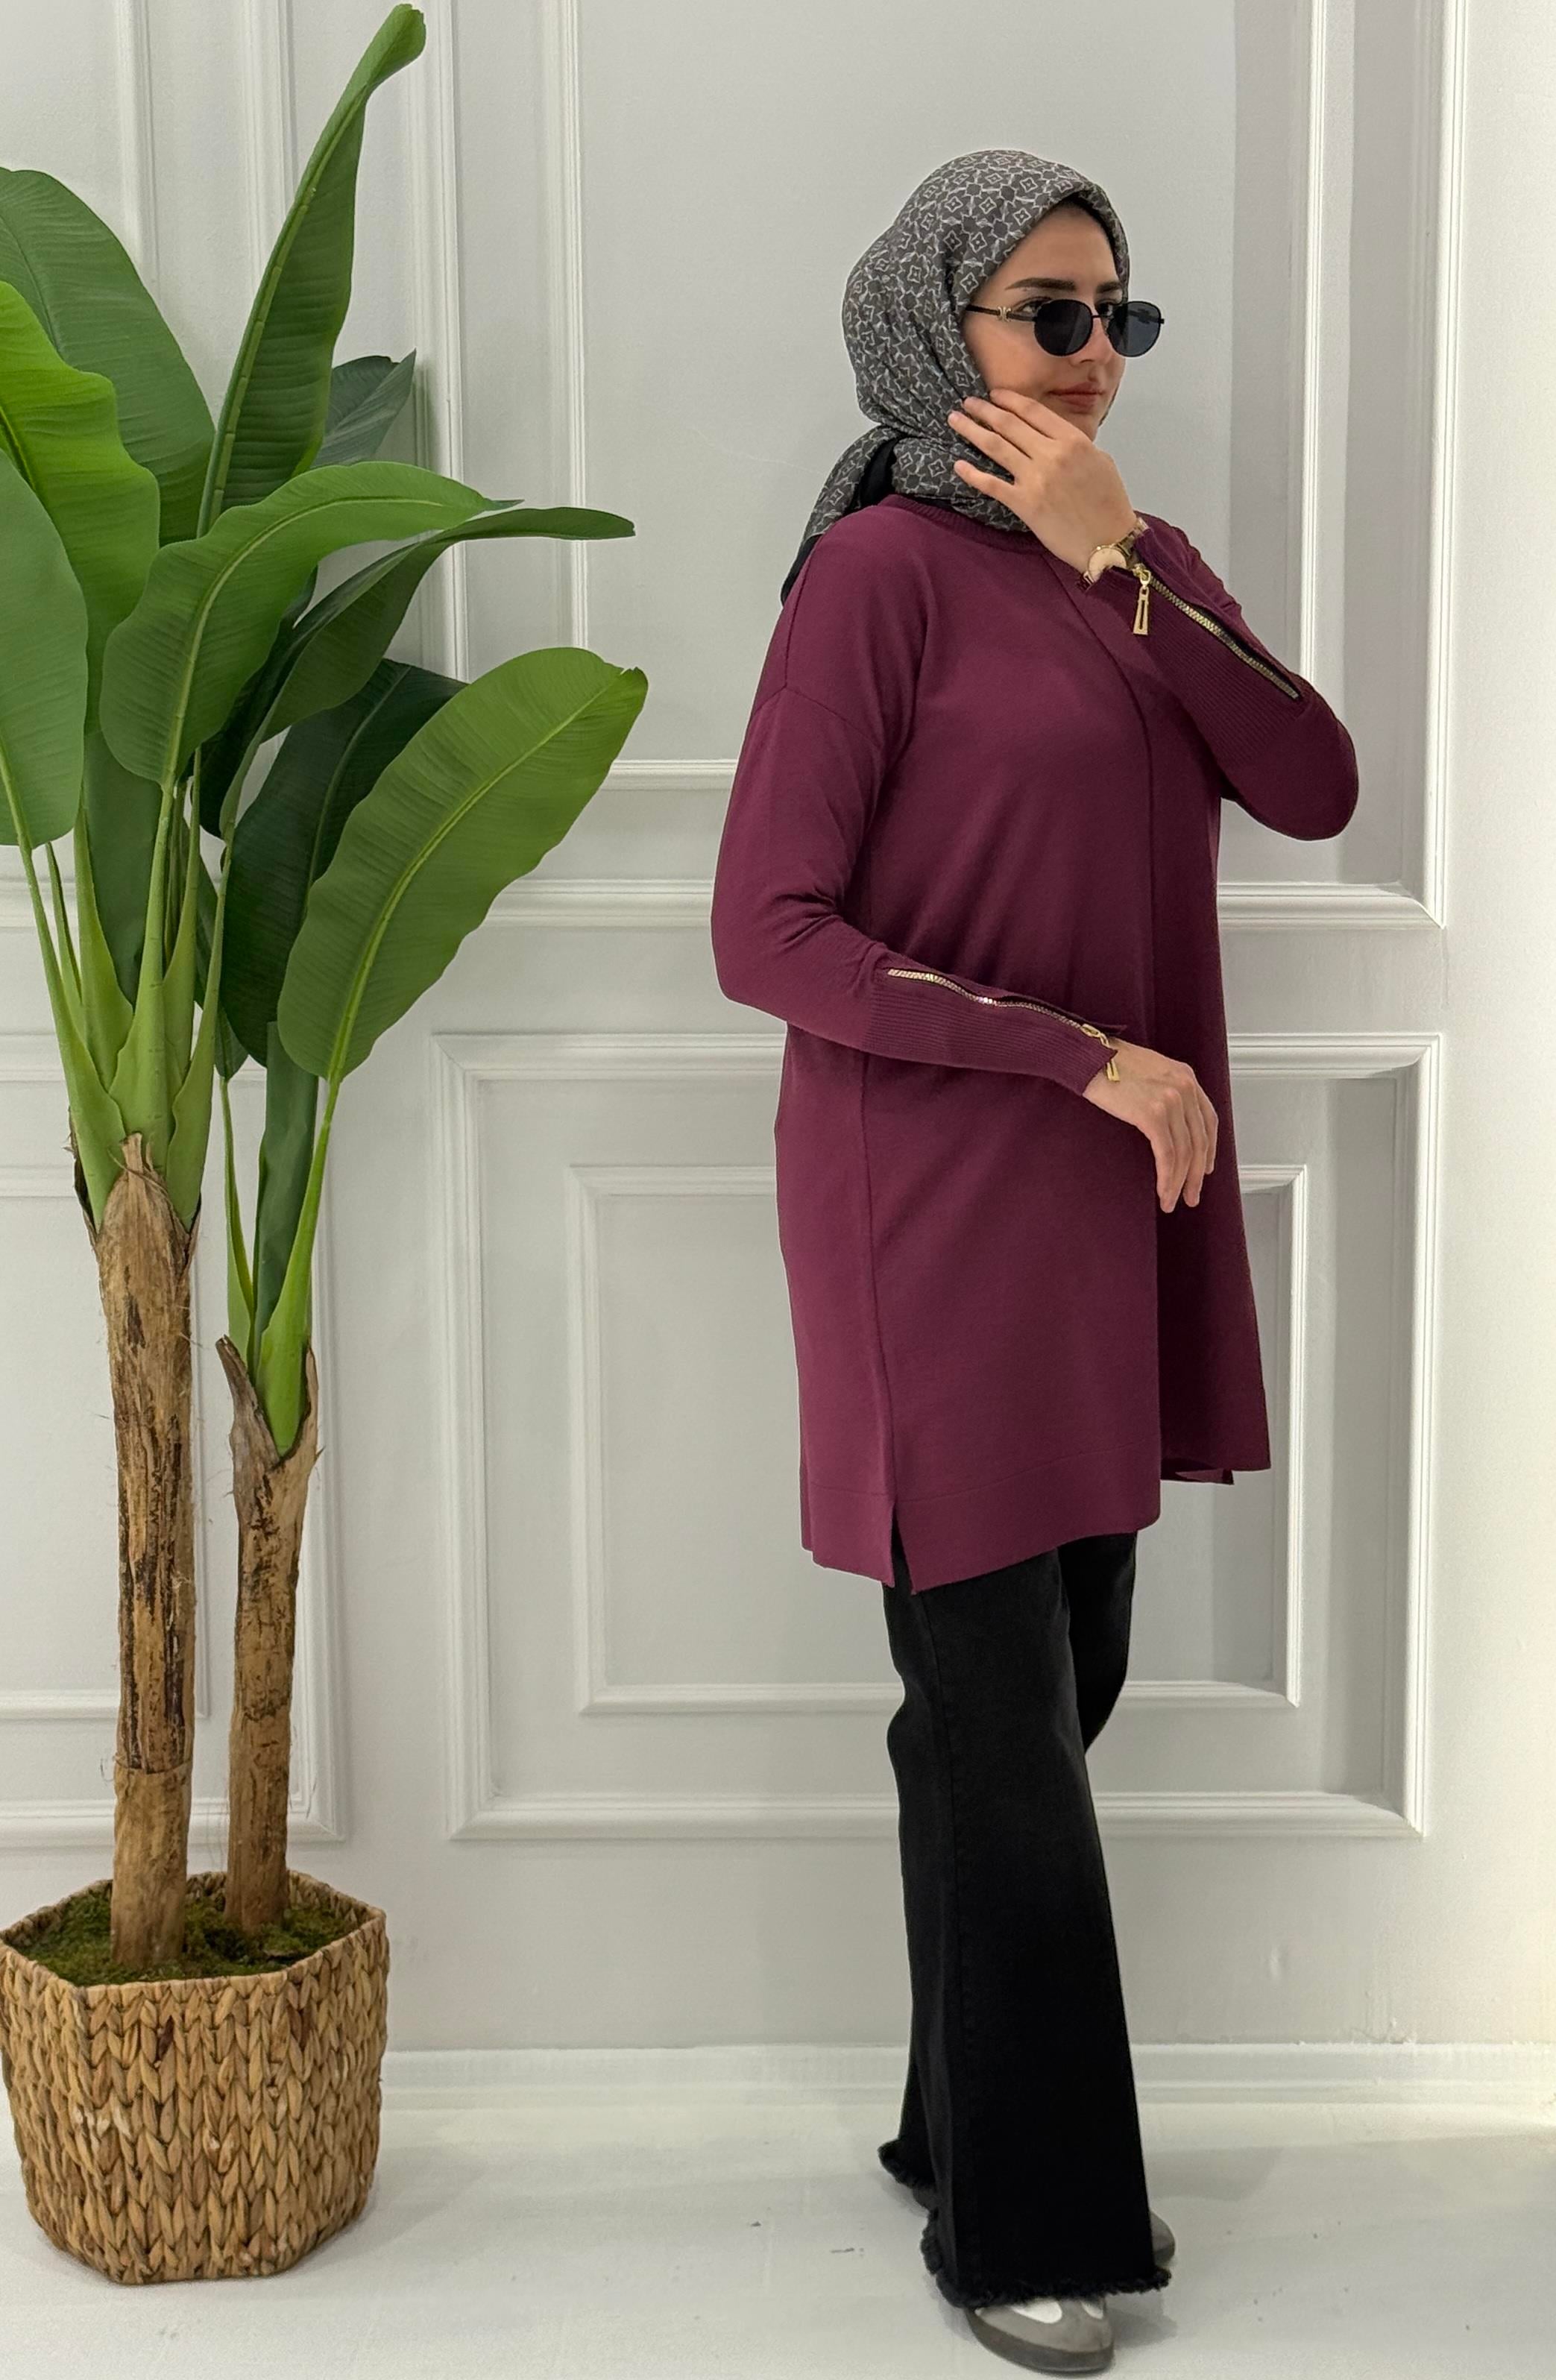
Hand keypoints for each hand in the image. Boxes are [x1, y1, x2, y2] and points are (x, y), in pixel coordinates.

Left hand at [947, 388, 1137, 573]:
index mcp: (1073, 440)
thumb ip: (1075, 445)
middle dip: (985, 410)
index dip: (1010, 400)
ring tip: (956, 420)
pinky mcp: (1024, 504)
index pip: (1034, 411)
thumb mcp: (1100, 461)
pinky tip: (958, 464)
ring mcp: (1035, 479)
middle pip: (1009, 425)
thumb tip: (1054, 439)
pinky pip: (991, 484)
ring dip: (972, 430)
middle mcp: (1051, 454)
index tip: (994, 394)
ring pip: (996, 447)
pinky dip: (972, 473)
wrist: (1110, 541)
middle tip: (968, 403)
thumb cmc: (1109, 504)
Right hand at [1080, 1037, 1217, 1211]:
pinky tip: (1162, 1191)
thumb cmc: (1106, 1062)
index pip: (1208, 1120)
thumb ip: (1163, 1090)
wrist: (1086, 1055)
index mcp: (1185, 1076)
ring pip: (1184, 1152)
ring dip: (1179, 1183)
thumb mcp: (1148, 1071)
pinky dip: (1167, 1177)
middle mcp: (1184, 1087)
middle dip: (1196, 1175)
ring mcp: (1170, 1100)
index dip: (1208, 1149)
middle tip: (1191, 1196)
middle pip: (1199, 1141)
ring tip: (1171, 1201)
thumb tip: (1166, 1120)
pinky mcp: (1152, 1114)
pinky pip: (1166, 1154)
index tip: (1203, 1170)